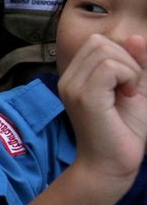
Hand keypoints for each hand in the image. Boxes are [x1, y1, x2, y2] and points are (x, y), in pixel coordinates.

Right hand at [61, 34, 146, 190]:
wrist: (111, 167)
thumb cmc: (123, 132)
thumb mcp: (134, 90)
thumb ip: (136, 64)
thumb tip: (135, 37)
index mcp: (75, 77)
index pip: (96, 42)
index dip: (121, 55)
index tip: (127, 84)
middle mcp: (68, 79)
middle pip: (99, 42)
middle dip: (126, 60)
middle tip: (129, 89)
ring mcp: (72, 87)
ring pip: (106, 51)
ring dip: (129, 70)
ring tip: (127, 94)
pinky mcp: (84, 97)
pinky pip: (110, 68)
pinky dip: (127, 77)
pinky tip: (126, 97)